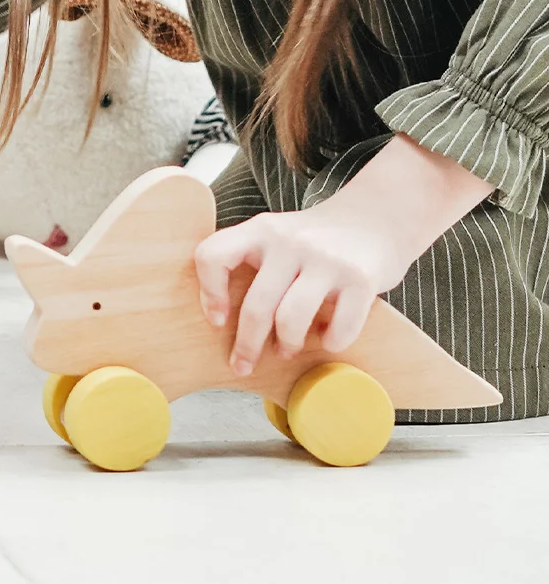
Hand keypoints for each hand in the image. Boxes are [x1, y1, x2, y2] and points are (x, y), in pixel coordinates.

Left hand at [194, 200, 409, 375]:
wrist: (375, 218)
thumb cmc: (315, 240)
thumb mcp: (275, 236)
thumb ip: (249, 261)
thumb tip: (219, 315)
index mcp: (260, 230)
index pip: (213, 255)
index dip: (209, 292)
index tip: (217, 319)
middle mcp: (289, 242)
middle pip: (257, 305)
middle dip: (247, 345)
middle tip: (244, 365)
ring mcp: (326, 260)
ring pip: (292, 319)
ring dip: (287, 345)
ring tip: (286, 350)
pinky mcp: (361, 279)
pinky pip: (339, 327)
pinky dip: (331, 342)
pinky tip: (328, 339)